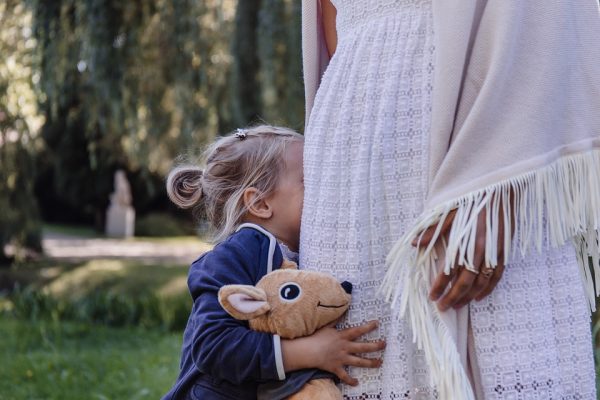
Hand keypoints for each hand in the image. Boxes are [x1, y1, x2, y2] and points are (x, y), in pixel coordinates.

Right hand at [281, 320, 384, 385]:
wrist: (307, 351)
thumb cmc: (316, 337)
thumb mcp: (327, 326)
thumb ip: (336, 320)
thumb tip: (343, 310)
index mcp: (343, 337)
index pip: (358, 330)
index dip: (368, 327)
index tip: (377, 323)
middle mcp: (345, 348)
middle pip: (363, 347)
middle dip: (376, 346)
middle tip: (384, 344)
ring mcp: (341, 359)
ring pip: (359, 362)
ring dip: (371, 363)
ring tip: (380, 363)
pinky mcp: (336, 368)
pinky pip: (345, 376)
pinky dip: (350, 380)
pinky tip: (357, 383)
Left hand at [412, 194, 513, 310]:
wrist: (500, 189)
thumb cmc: (472, 198)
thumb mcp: (449, 211)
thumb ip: (433, 230)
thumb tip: (414, 243)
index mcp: (465, 242)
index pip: (449, 271)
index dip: (440, 286)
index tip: (432, 296)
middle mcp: (481, 251)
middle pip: (465, 282)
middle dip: (453, 297)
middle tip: (442, 307)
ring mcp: (495, 254)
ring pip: (481, 283)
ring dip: (469, 297)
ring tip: (457, 306)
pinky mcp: (505, 252)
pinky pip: (497, 277)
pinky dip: (488, 289)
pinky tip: (479, 297)